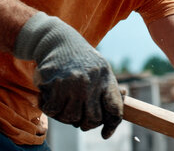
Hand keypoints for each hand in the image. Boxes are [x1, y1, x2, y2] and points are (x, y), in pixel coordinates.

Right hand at [14, 12, 122, 138]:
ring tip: (63, 102)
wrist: (57, 40)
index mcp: (105, 78)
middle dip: (85, 123)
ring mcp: (73, 84)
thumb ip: (108, 87)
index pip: (115, 109)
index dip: (112, 125)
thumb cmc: (81, 60)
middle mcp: (91, 82)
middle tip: (78, 116)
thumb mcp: (100, 69)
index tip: (105, 134)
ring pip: (71, 118)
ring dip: (65, 115)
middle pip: (92, 120)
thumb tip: (124, 99)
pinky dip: (49, 107)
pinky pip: (53, 111)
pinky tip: (49, 97)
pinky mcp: (54, 85)